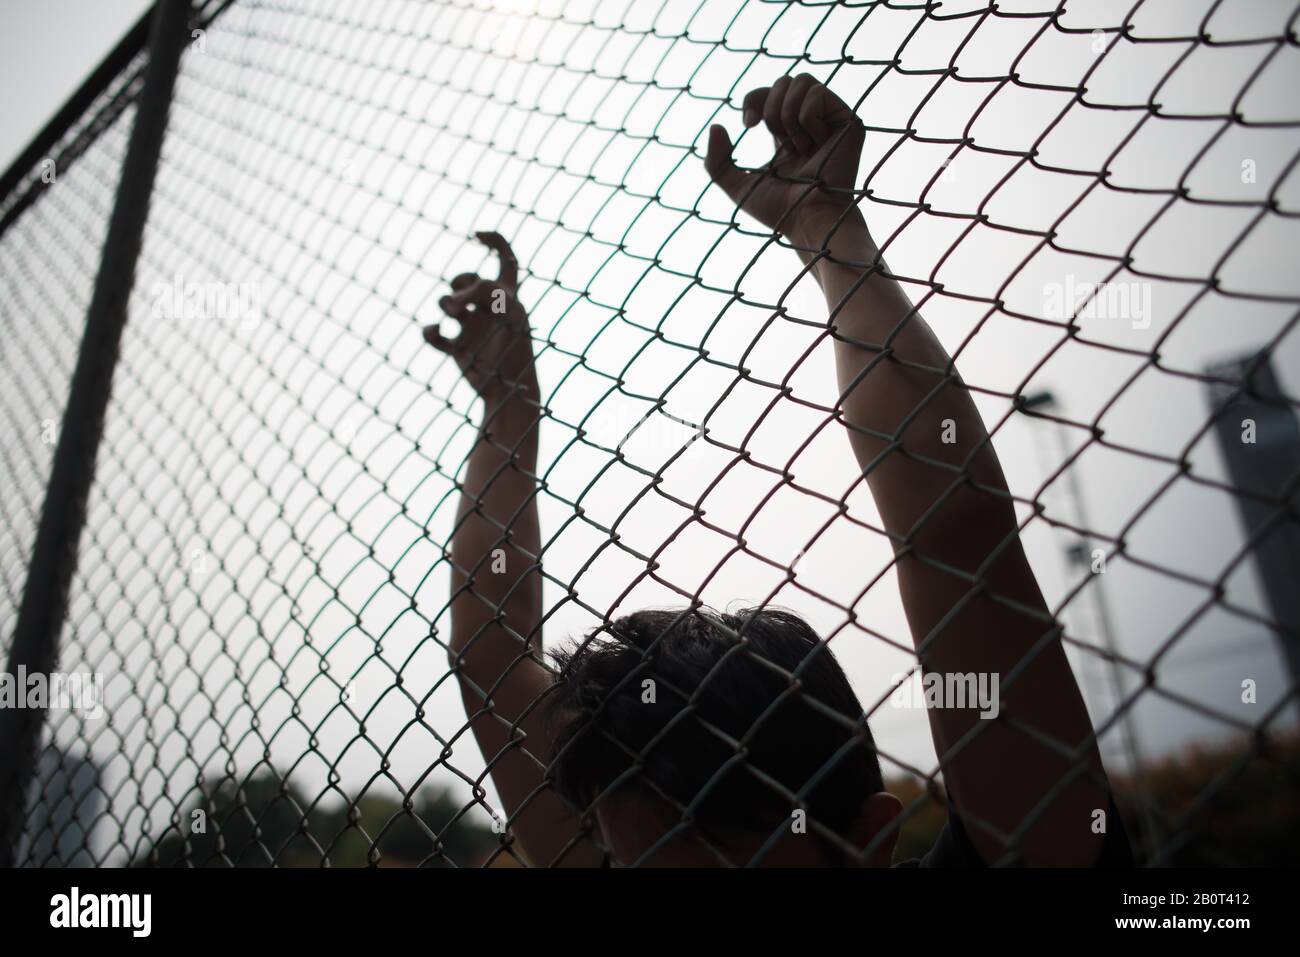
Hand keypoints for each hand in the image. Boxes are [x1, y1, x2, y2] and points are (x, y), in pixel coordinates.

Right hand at [424, 231, 537, 402]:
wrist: (511, 394)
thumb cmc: (516, 351)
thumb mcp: (507, 312)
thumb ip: (483, 293)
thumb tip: (451, 301)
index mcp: (509, 299)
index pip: (506, 260)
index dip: (494, 241)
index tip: (476, 236)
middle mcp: (491, 311)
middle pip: (469, 280)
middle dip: (459, 282)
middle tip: (458, 304)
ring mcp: (474, 330)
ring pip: (448, 304)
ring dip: (445, 303)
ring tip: (449, 315)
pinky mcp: (460, 350)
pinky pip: (435, 335)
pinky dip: (429, 332)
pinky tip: (435, 333)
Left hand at [705, 75, 864, 239]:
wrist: (806, 221)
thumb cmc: (778, 211)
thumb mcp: (736, 187)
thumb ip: (716, 162)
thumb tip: (716, 125)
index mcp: (789, 133)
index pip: (770, 93)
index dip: (754, 99)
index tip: (747, 125)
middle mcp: (812, 124)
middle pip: (786, 80)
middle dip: (771, 107)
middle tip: (777, 139)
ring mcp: (832, 121)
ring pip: (802, 81)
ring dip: (788, 114)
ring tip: (798, 146)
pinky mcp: (849, 122)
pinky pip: (818, 94)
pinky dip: (807, 118)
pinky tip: (816, 145)